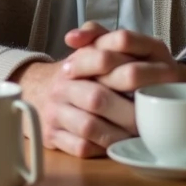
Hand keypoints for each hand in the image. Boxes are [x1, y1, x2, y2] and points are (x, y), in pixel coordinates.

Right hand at [16, 23, 185, 158]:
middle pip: (98, 98)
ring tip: (138, 136)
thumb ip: (100, 35)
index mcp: (74, 63)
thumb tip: (122, 36)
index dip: (128, 73)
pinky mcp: (51, 137)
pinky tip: (117, 146)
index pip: (102, 60)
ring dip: (118, 134)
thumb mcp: (84, 48)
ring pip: (89, 127)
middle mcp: (61, 87)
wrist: (34, 90)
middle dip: (128, 111)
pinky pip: (80, 148)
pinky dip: (102, 149)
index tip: (151, 85)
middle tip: (150, 119)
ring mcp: (54, 113)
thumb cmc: (74, 74)